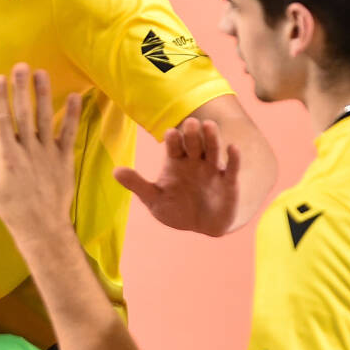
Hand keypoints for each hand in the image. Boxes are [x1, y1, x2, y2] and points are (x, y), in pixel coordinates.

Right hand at [0, 65, 81, 242]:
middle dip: (21, 88)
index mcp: (8, 155)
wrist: (42, 227)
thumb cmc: (11, 209)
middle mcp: (28, 150)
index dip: (0, 98)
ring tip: (42, 73)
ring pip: (46, 118)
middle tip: (21, 66)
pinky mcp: (65, 159)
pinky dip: (72, 115)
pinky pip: (70, 133)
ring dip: (44, 94)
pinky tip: (75, 96)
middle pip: (24, 113)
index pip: (2, 120)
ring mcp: (48, 153)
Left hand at [114, 117, 241, 236]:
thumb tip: (115, 170)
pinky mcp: (229, 182)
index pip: (174, 146)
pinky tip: (233, 148)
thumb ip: (137, 184)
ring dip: (212, 139)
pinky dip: (233, 158)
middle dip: (192, 134)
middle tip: (191, 122)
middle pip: (194, 143)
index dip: (173, 139)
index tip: (169, 133)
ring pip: (213, 150)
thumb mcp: (154, 199)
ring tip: (210, 125)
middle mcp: (195, 161)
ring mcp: (212, 170)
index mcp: (176, 161)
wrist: (202, 226)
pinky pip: (232, 168)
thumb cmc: (176, 209)